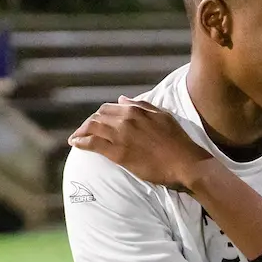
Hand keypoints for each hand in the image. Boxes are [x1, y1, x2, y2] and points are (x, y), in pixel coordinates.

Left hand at [67, 97, 210, 189]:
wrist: (186, 163)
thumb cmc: (179, 142)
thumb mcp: (164, 116)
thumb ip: (143, 106)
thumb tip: (122, 98)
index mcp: (137, 110)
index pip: (109, 107)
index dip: (100, 115)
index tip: (97, 122)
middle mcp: (126, 119)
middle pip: (97, 116)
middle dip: (88, 123)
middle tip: (84, 131)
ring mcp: (121, 136)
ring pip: (92, 127)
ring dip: (81, 131)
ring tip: (77, 138)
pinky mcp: (117, 152)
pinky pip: (92, 143)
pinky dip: (81, 142)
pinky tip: (75, 144)